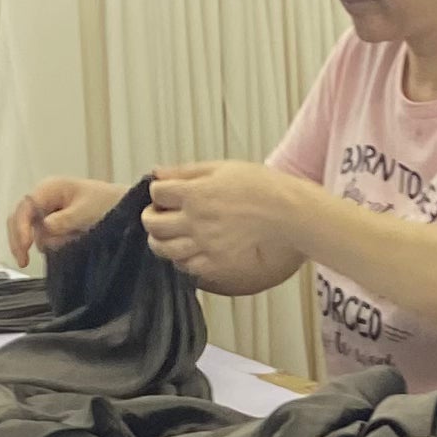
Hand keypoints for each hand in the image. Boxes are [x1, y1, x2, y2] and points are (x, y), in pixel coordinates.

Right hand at [6, 174, 125, 265]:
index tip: (26, 246)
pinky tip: (67, 244)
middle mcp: (43, 199)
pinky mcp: (51, 226)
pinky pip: (42, 239)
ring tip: (70, 241)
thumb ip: (64, 220)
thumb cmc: (105, 203)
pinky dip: (51, 246)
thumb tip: (45, 228)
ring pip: (29, 232)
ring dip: (44, 243)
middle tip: (24, 262)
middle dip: (20, 241)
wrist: (121, 207)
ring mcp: (46, 213)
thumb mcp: (86, 211)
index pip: (25, 207)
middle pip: (18, 219)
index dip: (21, 227)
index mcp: (49, 188)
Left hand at [142, 160, 302, 295]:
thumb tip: (158, 172)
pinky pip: (187, 268)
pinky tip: (189, 251)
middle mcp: (195, 221)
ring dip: (161, 241)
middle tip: (158, 216)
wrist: (287, 214)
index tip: (164, 194)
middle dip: (150, 218)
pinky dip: (182, 260)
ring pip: (165, 250)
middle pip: (153, 225)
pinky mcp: (216, 264)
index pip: (156, 193)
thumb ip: (186, 171)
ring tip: (170, 235)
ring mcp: (204, 245)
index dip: (157, 192)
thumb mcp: (221, 168)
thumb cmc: (259, 186)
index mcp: (195, 193)